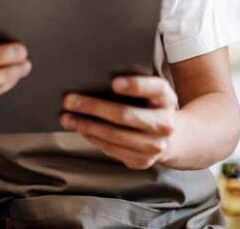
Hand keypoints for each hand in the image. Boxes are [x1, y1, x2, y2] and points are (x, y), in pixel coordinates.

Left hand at [60, 76, 178, 169]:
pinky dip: (93, 138)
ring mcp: (155, 146)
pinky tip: (80, 129)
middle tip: (69, 100)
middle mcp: (165, 124)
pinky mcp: (143, 161)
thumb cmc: (150, 106)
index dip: (135, 86)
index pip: (155, 88)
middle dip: (93, 107)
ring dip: (86, 126)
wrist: (173, 137)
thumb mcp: (149, 91)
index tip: (113, 83)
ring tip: (67, 118)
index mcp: (166, 98)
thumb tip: (92, 79)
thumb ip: (131, 84)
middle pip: (125, 115)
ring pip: (115, 135)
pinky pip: (112, 149)